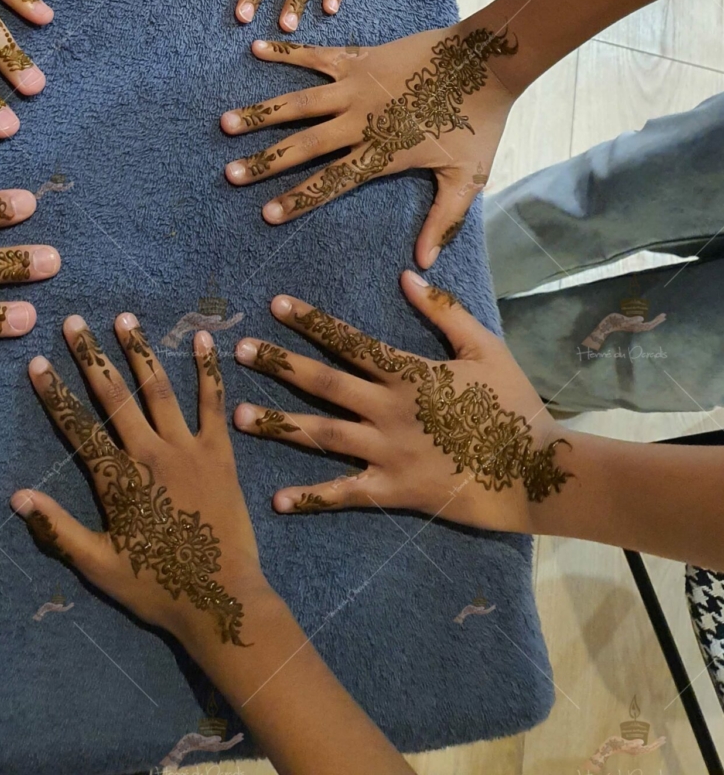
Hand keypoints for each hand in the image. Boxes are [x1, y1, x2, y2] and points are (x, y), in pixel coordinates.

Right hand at [12, 313, 267, 655]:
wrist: (222, 600)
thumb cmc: (157, 588)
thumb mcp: (98, 566)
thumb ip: (58, 529)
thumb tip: (17, 497)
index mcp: (118, 481)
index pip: (78, 427)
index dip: (55, 394)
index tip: (37, 362)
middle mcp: (150, 454)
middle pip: (114, 397)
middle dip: (91, 357)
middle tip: (74, 323)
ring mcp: (188, 450)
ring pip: (159, 389)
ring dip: (140, 351)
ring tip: (125, 318)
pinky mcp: (221, 453)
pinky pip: (214, 403)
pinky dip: (209, 370)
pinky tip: (206, 339)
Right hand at [220, 22, 518, 263]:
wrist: (487, 61)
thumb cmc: (479, 121)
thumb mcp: (466, 178)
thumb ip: (443, 221)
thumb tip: (423, 264)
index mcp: (382, 153)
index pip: (333, 181)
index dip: (299, 198)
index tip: (266, 213)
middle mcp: (361, 120)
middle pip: (305, 145)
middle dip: (266, 162)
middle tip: (232, 173)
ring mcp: (357, 86)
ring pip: (300, 103)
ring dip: (262, 113)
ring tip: (226, 123)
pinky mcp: (360, 57)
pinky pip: (316, 55)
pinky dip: (286, 53)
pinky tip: (257, 49)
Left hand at [232, 275, 571, 533]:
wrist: (537, 472)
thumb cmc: (513, 405)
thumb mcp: (485, 347)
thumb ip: (444, 312)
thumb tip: (406, 276)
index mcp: (408, 373)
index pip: (349, 341)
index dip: (311, 321)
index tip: (276, 304)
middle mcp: (388, 411)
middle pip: (323, 383)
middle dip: (278, 365)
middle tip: (239, 351)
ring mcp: (388, 453)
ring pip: (322, 436)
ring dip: (278, 424)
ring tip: (237, 417)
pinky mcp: (394, 491)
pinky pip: (344, 494)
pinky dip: (310, 497)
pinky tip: (276, 499)